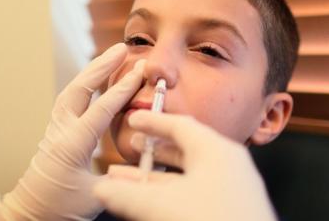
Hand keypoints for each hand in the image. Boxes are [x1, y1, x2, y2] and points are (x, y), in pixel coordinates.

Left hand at [1, 43, 145, 219]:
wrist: (29, 212)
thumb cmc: (59, 207)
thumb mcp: (95, 196)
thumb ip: (121, 176)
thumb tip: (145, 160)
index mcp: (72, 145)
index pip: (100, 109)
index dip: (122, 89)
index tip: (139, 70)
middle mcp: (60, 131)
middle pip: (79, 89)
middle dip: (101, 66)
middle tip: (121, 48)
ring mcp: (55, 129)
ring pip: (72, 90)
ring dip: (91, 71)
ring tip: (110, 56)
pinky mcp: (56, 131)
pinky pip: (70, 100)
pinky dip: (85, 84)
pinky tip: (96, 80)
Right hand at [93, 110, 276, 220]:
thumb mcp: (162, 207)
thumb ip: (127, 196)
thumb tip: (100, 189)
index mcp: (216, 151)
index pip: (180, 125)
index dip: (152, 122)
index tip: (133, 120)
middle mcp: (225, 165)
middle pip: (182, 149)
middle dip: (150, 152)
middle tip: (130, 149)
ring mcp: (229, 188)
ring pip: (184, 176)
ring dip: (153, 178)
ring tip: (124, 181)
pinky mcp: (228, 209)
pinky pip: (191, 193)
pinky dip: (167, 194)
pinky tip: (145, 203)